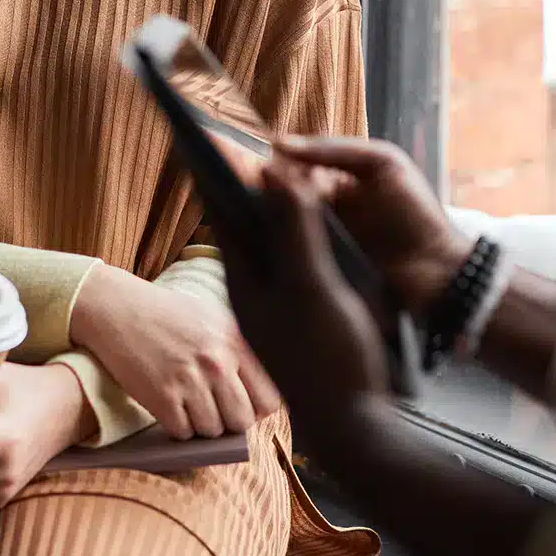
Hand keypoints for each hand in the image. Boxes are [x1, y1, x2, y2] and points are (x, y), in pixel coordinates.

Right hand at [68, 264, 280, 438]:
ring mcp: (190, 381)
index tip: (241, 404)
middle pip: (242, 421)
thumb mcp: (214, 321)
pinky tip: (168, 404)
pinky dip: (177, 426)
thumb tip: (263, 398)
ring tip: (187, 401)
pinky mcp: (162, 397)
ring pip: (212, 431)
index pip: (270, 400)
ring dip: (200, 424)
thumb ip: (241, 353)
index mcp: (235, 342)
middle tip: (212, 407)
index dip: (256, 408)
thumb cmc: (167, 315)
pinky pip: (183, 433)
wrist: (117, 309)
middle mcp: (217, 362)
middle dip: (228, 421)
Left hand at [219, 160, 389, 457]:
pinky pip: (288, 261)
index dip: (215, 169)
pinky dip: (293, 234)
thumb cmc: (330, 357)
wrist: (354, 426)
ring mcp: (275, 302)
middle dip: (242, 183)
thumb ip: (294, 230)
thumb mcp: (314, 287)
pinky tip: (311, 223)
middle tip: (241, 138)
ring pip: (267, 241)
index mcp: (245, 279)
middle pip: (242, 222)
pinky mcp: (299, 313)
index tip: (202, 129)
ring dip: (271, 207)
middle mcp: (253, 288)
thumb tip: (272, 171)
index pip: (221, 210)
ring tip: (275, 169)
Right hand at [273, 134, 470, 312]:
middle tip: (254, 192)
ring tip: (258, 214)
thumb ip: (335, 150)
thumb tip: (278, 144)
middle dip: (272, 191)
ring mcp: (322, 238)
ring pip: (286, 221)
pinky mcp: (320, 265)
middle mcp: (328, 207)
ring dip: (273, 216)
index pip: (299, 166)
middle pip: (287, 194)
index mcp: (342, 180)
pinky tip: (269, 239)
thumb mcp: (382, 164)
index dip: (280, 165)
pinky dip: (283, 243)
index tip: (259, 167)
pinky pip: (295, 249)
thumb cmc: (415, 212)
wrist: (436, 271)